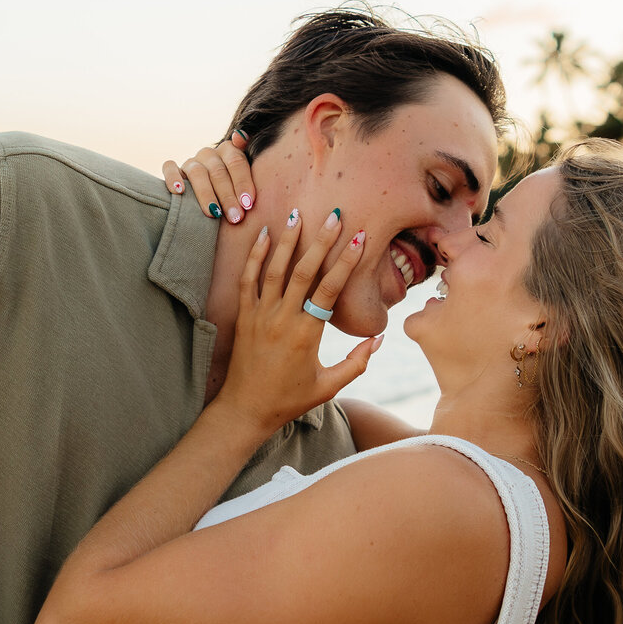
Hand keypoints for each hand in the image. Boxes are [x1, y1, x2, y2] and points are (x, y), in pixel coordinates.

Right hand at [162, 132, 254, 222]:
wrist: (213, 201)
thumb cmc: (234, 195)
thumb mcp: (246, 181)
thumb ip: (248, 165)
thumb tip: (241, 137)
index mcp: (229, 151)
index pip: (236, 162)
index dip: (243, 183)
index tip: (248, 204)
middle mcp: (209, 154)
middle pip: (218, 171)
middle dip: (228, 196)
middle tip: (235, 217)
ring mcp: (191, 162)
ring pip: (197, 172)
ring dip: (206, 194)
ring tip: (214, 214)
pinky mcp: (173, 170)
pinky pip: (169, 168)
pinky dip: (173, 178)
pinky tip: (179, 192)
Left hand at [216, 209, 381, 435]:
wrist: (245, 408)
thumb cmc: (289, 400)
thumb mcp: (329, 386)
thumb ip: (356, 363)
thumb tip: (379, 339)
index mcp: (307, 334)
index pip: (329, 289)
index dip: (345, 262)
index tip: (358, 238)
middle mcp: (283, 319)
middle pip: (304, 271)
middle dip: (321, 241)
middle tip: (335, 216)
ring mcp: (260, 315)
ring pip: (275, 269)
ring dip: (288, 240)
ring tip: (298, 215)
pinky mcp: (244, 316)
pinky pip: (248, 279)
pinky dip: (256, 256)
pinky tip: (265, 235)